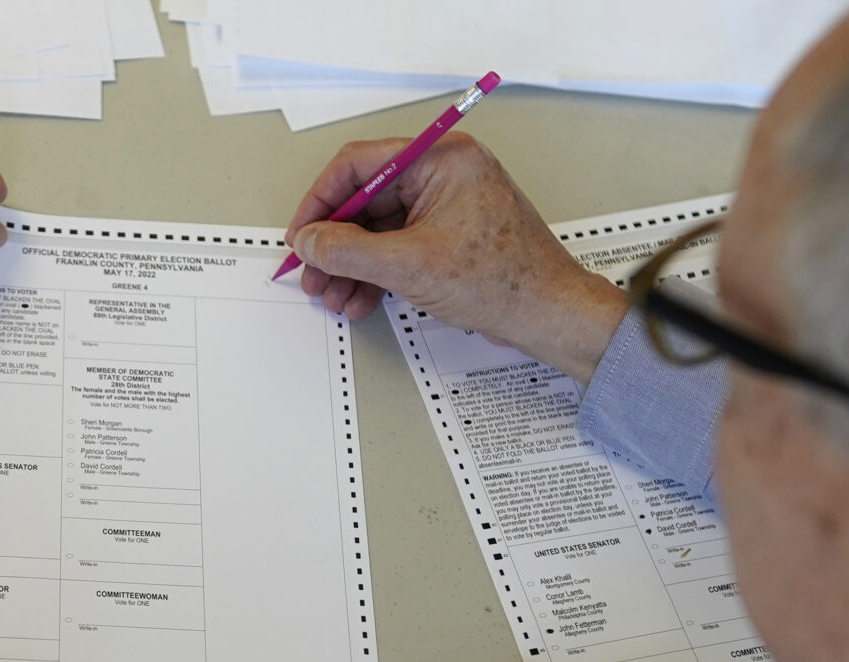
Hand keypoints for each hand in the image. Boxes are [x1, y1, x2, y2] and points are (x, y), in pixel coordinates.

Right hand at [285, 133, 628, 380]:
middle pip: (365, 201)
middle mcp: (443, 174)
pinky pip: (396, 247)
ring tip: (333, 296)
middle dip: (335, 244)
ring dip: (350, 265)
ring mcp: (445, 206)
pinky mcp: (447, 236)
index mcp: (440, 159)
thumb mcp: (409, 265)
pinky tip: (359, 299)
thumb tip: (310, 242)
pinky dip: (374, 273)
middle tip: (312, 275)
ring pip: (377, 230)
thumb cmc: (503, 280)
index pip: (359, 165)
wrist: (547, 314)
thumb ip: (348, 250)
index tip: (302, 237)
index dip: (321, 202)